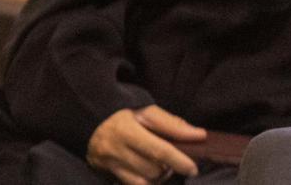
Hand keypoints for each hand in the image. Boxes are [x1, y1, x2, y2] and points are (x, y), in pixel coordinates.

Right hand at [86, 105, 204, 184]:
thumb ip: (172, 124)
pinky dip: (147, 182)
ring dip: (159, 176)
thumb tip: (198, 135)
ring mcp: (110, 163)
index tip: (194, 167)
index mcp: (128, 128)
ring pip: (144, 179)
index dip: (179, 159)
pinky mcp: (107, 173)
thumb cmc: (127, 115)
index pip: (160, 148)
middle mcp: (116, 147)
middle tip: (177, 161)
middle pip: (153, 167)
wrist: (92, 122)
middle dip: (170, 167)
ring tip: (162, 165)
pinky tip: (151, 175)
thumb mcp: (148, 112)